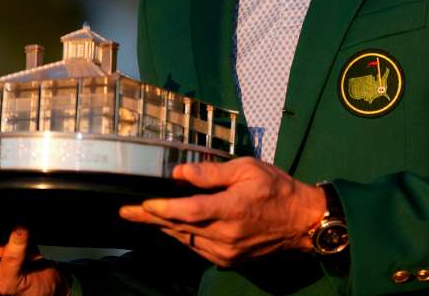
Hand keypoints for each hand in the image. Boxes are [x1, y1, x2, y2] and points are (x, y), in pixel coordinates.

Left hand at [118, 157, 325, 266]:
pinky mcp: (229, 260)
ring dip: (164, 228)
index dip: (162, 209)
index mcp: (232, 209)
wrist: (302, 222)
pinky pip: (197, 248)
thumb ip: (212, 173)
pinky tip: (171, 227)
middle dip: (151, 219)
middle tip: (126, 212)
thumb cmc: (277, 188)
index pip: (189, 212)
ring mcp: (227, 251)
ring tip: (142, 217)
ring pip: (186, 240)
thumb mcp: (247, 169)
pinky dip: (182, 237)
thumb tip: (180, 173)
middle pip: (180, 227)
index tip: (141, 204)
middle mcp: (226, 235)